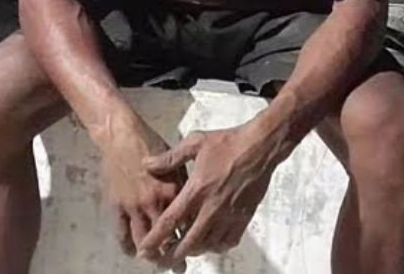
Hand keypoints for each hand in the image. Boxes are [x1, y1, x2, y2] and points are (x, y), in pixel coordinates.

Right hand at [97, 111, 186, 271]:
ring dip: (152, 256)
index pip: (184, 223)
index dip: (190, 238)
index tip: (195, 248)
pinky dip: (128, 247)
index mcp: (172, 190)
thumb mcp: (175, 157)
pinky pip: (122, 234)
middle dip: (173, 256)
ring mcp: (134, 207)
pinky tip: (134, 251)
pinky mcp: (117, 206)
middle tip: (178, 266)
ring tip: (158, 262)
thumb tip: (193, 200)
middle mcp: (154, 202)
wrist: (122, 134)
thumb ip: (183, 181)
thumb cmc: (150, 141)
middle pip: (166, 238)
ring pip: (144, 241)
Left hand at [139, 125, 274, 262]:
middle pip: (188, 244)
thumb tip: (147, 164)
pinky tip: (209, 242)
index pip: (170, 222)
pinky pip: (226, 243)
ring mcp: (229, 216)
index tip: (144, 251)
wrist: (260, 147)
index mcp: (197, 190)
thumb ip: (169, 158)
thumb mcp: (195, 143)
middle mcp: (211, 208)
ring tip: (182, 250)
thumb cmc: (228, 142)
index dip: (155, 239)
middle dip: (171, 256)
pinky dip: (215, 247)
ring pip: (207, 246)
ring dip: (192, 251)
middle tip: (160, 261)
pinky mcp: (243, 219)